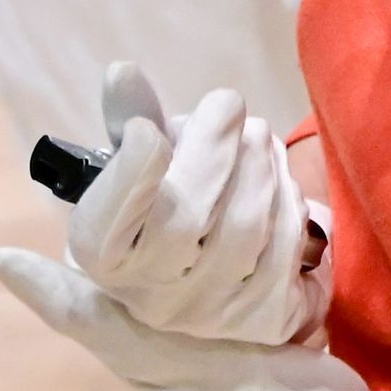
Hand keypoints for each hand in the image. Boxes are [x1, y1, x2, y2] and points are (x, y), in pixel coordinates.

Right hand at [65, 63, 327, 347]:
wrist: (216, 288)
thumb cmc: (165, 209)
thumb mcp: (136, 173)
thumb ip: (127, 127)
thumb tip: (123, 73)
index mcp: (103, 260)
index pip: (105, 226)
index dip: (129, 175)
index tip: (146, 130)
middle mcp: (152, 298)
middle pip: (185, 219)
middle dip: (213, 147)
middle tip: (227, 106)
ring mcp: (212, 313)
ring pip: (245, 227)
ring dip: (258, 162)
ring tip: (255, 133)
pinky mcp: (266, 317)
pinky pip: (287, 242)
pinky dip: (286, 195)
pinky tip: (277, 173)